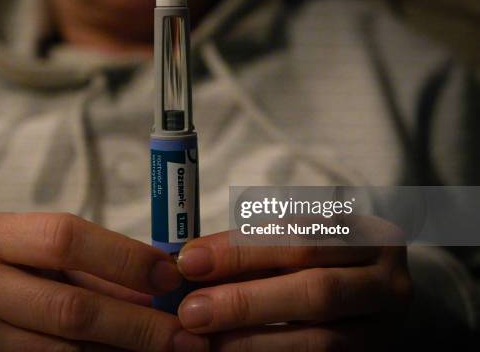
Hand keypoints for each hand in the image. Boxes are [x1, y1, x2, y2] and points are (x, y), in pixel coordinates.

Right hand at [0, 212, 208, 351]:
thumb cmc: (8, 265)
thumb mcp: (39, 250)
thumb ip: (96, 264)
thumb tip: (165, 283)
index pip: (65, 238)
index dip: (124, 258)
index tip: (170, 275)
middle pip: (69, 308)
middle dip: (136, 323)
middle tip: (184, 333)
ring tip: (167, 349)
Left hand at [176, 224, 411, 350]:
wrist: (368, 295)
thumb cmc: (318, 260)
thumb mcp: (294, 244)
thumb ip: (252, 252)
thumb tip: (190, 267)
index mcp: (367, 236)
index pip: (300, 237)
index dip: (241, 250)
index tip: (190, 262)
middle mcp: (387, 283)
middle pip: (317, 291)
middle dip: (246, 301)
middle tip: (192, 311)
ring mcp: (385, 330)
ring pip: (322, 341)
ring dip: (255, 342)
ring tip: (207, 340)